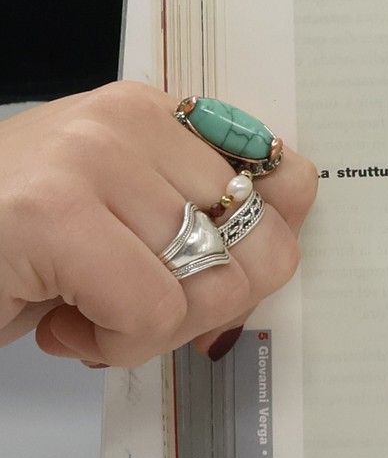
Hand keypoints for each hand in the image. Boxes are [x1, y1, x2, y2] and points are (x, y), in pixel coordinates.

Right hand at [0, 82, 317, 366]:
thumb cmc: (12, 252)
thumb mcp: (120, 219)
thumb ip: (206, 213)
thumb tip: (289, 228)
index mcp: (150, 114)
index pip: (286, 181)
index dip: (258, 256)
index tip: (202, 279)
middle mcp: (124, 122)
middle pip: (259, 245)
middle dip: (207, 307)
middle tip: (134, 310)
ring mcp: (87, 160)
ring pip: (207, 285)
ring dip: (148, 332)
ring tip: (84, 312)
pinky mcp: (52, 215)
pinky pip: (148, 310)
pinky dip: (113, 344)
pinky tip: (62, 326)